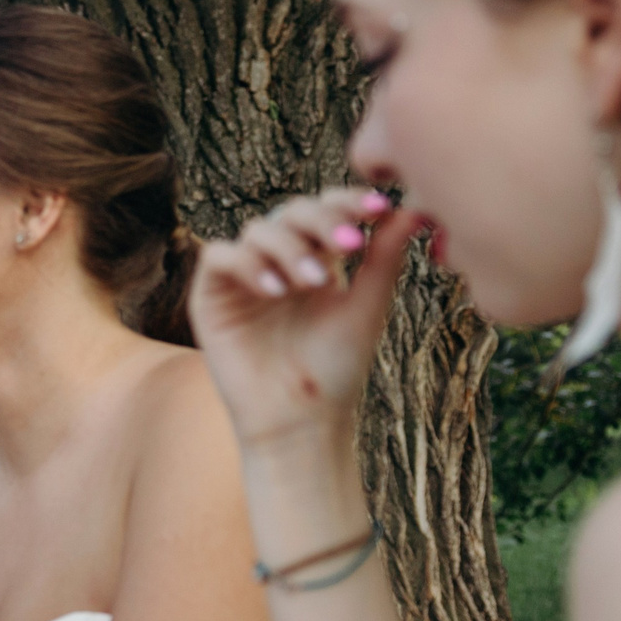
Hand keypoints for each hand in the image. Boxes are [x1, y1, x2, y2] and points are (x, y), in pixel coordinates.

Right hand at [188, 189, 423, 448]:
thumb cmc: (335, 368)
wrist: (299, 419)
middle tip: (349, 244)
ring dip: (290, 248)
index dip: (348, 201)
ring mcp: (242, 275)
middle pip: (292, 211)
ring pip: (258, 230)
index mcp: (316, 258)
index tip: (379, 208)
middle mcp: (277, 260)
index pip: (327, 211)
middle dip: (322, 221)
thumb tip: (410, 208)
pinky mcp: (210, 294)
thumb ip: (384, 256)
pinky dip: (248, 264)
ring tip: (314, 281)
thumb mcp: (367, 306)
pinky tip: (276, 290)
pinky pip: (220, 256)